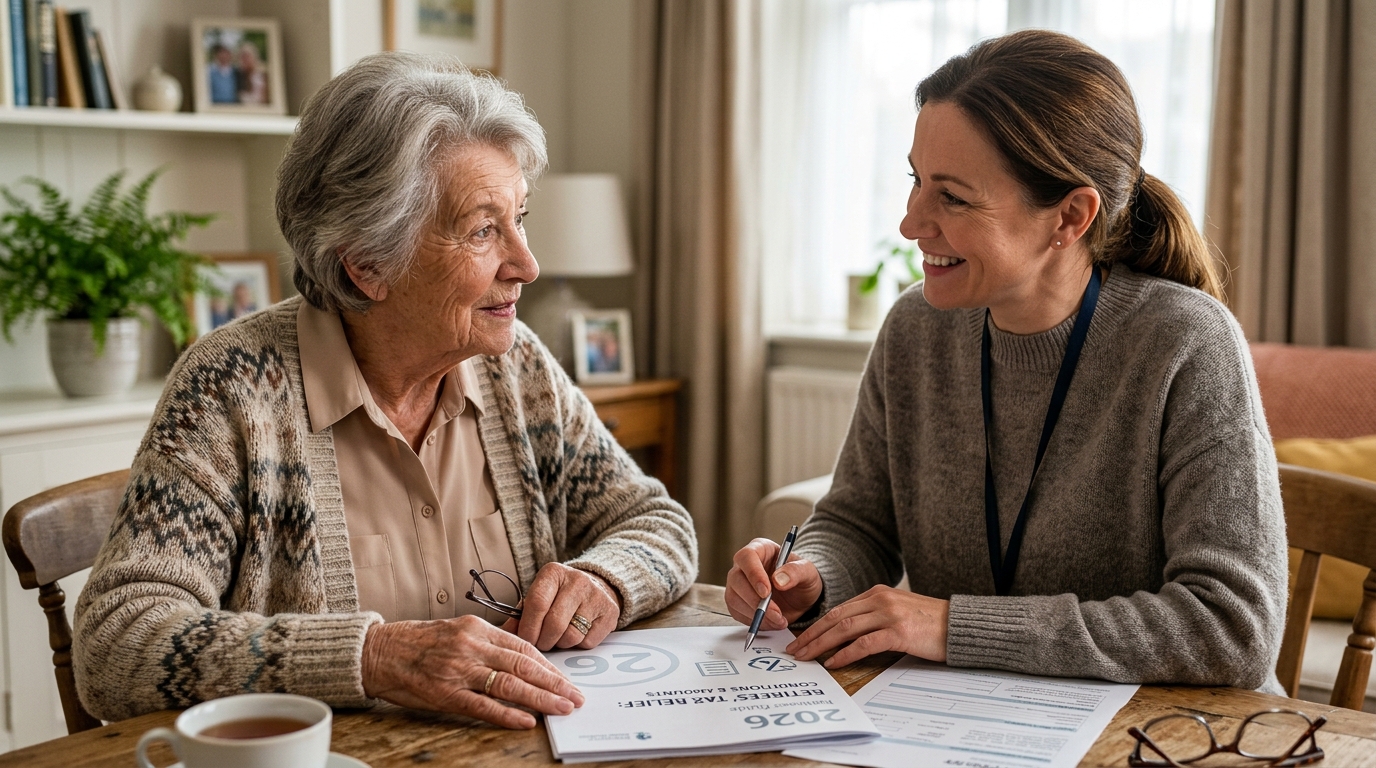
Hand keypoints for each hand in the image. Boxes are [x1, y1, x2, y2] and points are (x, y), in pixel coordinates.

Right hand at [360, 615, 584, 728]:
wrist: (377, 652)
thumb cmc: (417, 643)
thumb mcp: (456, 630)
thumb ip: (486, 641)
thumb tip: (521, 657)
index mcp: (476, 628)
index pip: (523, 646)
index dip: (549, 665)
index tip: (566, 679)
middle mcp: (471, 646)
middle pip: (524, 664)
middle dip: (555, 683)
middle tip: (576, 697)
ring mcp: (459, 670)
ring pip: (510, 684)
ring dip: (541, 698)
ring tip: (562, 708)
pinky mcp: (445, 693)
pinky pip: (484, 705)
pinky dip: (508, 714)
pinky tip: (528, 720)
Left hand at [503, 562, 620, 650]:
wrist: (596, 586)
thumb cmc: (560, 595)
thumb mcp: (539, 596)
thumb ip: (521, 614)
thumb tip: (506, 633)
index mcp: (553, 573)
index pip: (537, 603)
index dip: (528, 627)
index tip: (524, 640)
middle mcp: (577, 580)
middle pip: (554, 623)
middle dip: (543, 641)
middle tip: (540, 644)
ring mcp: (596, 596)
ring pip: (571, 636)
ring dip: (560, 644)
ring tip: (558, 637)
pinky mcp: (610, 613)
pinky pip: (588, 642)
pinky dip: (578, 645)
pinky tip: (576, 634)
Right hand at [725, 538, 822, 630]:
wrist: (800, 598)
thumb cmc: (802, 579)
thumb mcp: (808, 572)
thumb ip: (796, 571)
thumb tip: (778, 580)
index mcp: (760, 549)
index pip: (747, 556)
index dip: (754, 574)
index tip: (766, 591)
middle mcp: (744, 565)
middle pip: (736, 579)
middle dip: (755, 600)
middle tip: (776, 613)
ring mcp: (737, 583)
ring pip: (734, 598)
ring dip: (756, 614)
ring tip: (779, 620)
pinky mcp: (737, 601)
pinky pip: (737, 612)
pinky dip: (754, 621)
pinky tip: (771, 622)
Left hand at [785, 585, 948, 667]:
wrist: (962, 625)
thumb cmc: (931, 624)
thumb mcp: (898, 611)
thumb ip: (875, 616)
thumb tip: (847, 634)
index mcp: (877, 593)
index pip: (838, 609)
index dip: (816, 625)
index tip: (801, 639)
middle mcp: (880, 599)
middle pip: (835, 617)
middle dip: (811, 635)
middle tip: (794, 650)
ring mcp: (889, 614)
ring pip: (844, 628)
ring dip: (821, 644)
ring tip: (806, 657)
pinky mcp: (899, 632)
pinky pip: (864, 643)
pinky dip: (845, 653)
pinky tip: (833, 662)